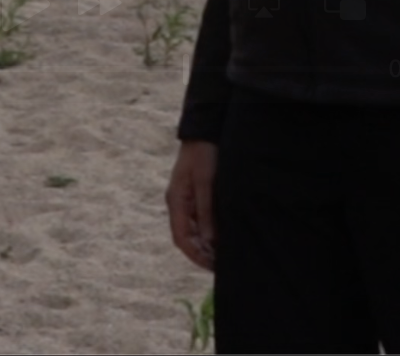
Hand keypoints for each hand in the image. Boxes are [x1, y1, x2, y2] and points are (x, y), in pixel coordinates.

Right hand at [165, 140, 217, 269]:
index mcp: (176, 202)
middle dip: (201, 254)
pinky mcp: (193, 195)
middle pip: (186, 238)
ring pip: (192, 231)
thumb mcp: (207, 182)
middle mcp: (178, 204)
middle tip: (222, 266)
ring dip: (205, 245)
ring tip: (223, 256)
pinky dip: (207, 233)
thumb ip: (206, 212)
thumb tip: (208, 241)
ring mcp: (185, 200)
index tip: (213, 266)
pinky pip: (198, 221)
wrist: (204, 132)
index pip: (181, 239)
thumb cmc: (204, 154)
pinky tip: (221, 237)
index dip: (195, 256)